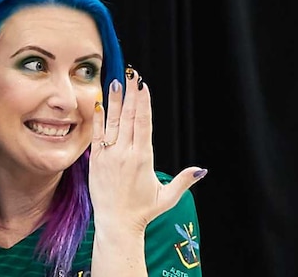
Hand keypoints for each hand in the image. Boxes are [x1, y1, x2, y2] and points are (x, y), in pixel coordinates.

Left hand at [89, 67, 205, 233]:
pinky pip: (97, 135)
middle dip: (131, 94)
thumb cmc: (143, 211)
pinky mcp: (95, 160)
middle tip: (132, 74)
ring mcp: (108, 155)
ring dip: (114, 101)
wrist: (116, 223)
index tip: (144, 86)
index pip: (144, 124)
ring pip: (112, 122)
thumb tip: (202, 170)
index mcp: (143, 158)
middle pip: (129, 117)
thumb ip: (183, 181)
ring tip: (116, 82)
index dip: (144, 103)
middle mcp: (125, 153)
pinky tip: (99, 104)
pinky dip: (98, 119)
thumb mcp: (167, 197)